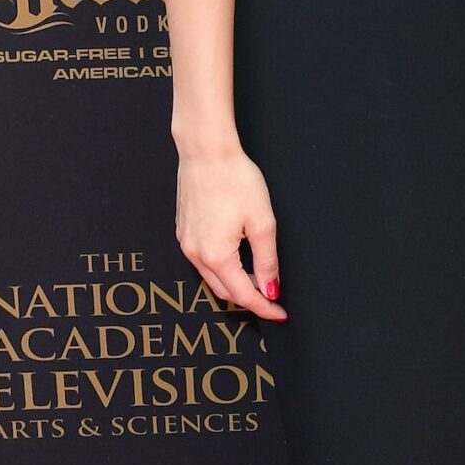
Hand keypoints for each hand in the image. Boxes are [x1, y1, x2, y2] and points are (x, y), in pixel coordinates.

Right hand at [176, 147, 286, 318]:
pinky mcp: (183, 231)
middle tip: (273, 300)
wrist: (206, 151)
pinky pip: (203, 261)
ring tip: (258, 282)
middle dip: (250, 299)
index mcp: (216, 256)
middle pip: (225, 291)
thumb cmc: (235, 180)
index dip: (264, 308)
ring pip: (213, 277)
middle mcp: (195, 254)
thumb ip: (266, 261)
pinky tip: (236, 261)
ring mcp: (186, 243)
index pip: (244, 295)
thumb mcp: (262, 222)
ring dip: (235, 284)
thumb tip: (270, 289)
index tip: (280, 313)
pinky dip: (221, 269)